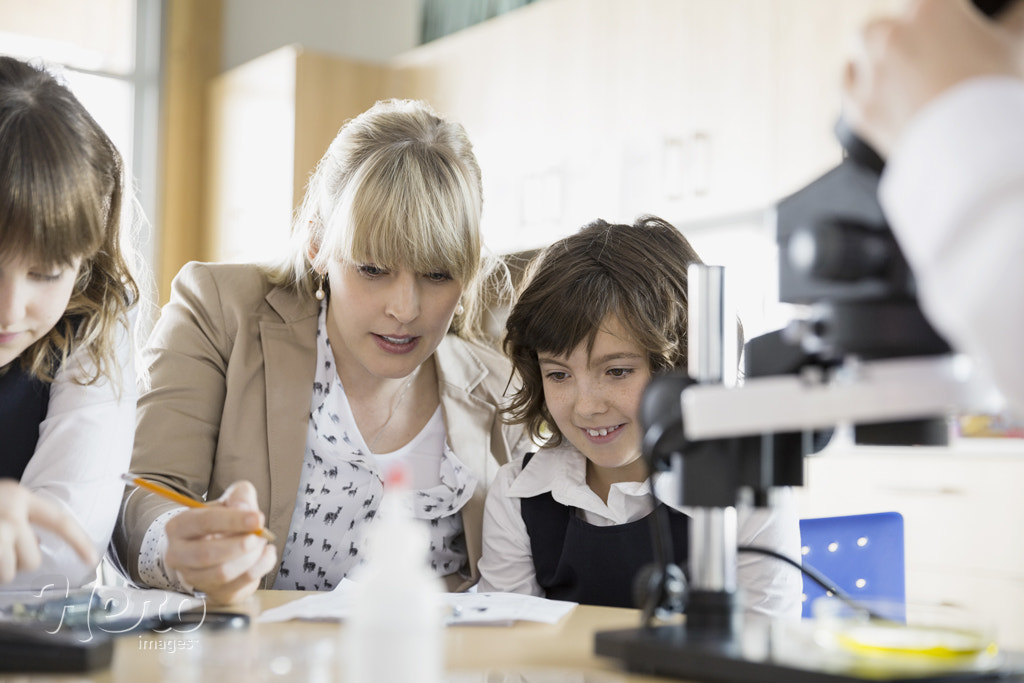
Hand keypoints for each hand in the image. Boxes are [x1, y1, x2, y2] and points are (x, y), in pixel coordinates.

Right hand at [0, 479, 97, 583]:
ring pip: (10, 573)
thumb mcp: (1, 503)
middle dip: (17, 564)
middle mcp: (11, 511)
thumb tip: (37, 544)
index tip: (91, 559)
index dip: (79, 542)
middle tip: (1, 552)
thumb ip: (23, 519)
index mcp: (20, 497)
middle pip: (32, 560)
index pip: (60, 522)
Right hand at [164, 480, 277, 604]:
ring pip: (222, 573)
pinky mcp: (214, 594)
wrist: (216, 546)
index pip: (203, 523)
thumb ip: (240, 496)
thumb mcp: (230, 500)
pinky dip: (259, 568)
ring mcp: (194, 578)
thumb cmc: (221, 522)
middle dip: (239, 545)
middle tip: (260, 536)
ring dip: (250, 557)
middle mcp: (179, 556)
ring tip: (262, 542)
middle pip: (206, 555)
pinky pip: (238, 586)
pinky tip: (265, 554)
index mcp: (179, 527)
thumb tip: (245, 508)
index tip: (258, 518)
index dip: (233, 520)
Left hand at [842, 0, 1023, 156]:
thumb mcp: (1016, 45)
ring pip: (862, 43)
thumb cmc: (997, 94)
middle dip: (904, 34)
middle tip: (928, 53)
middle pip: (889, 23)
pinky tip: (878, 87)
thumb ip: (1015, 17)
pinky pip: (846, 82)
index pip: (930, 5)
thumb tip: (1017, 10)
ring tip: (903, 70)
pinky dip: (858, 81)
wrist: (972, 155)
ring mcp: (870, 71)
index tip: (947, 33)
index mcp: (930, 6)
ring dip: (875, 51)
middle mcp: (891, 34)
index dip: (941, 18)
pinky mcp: (858, 106)